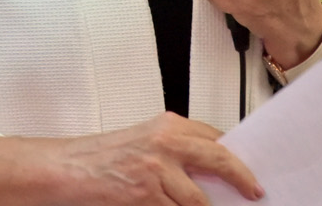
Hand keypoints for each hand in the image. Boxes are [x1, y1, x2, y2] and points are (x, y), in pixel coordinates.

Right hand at [45, 112, 262, 204]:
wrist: (68, 169)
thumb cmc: (101, 157)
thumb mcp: (144, 141)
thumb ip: (176, 149)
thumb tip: (211, 169)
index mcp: (167, 125)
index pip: (215, 137)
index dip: (235, 156)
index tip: (247, 170)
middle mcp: (165, 142)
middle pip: (219, 158)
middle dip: (241, 178)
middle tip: (253, 191)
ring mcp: (157, 169)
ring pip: (200, 198)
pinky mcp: (147, 195)